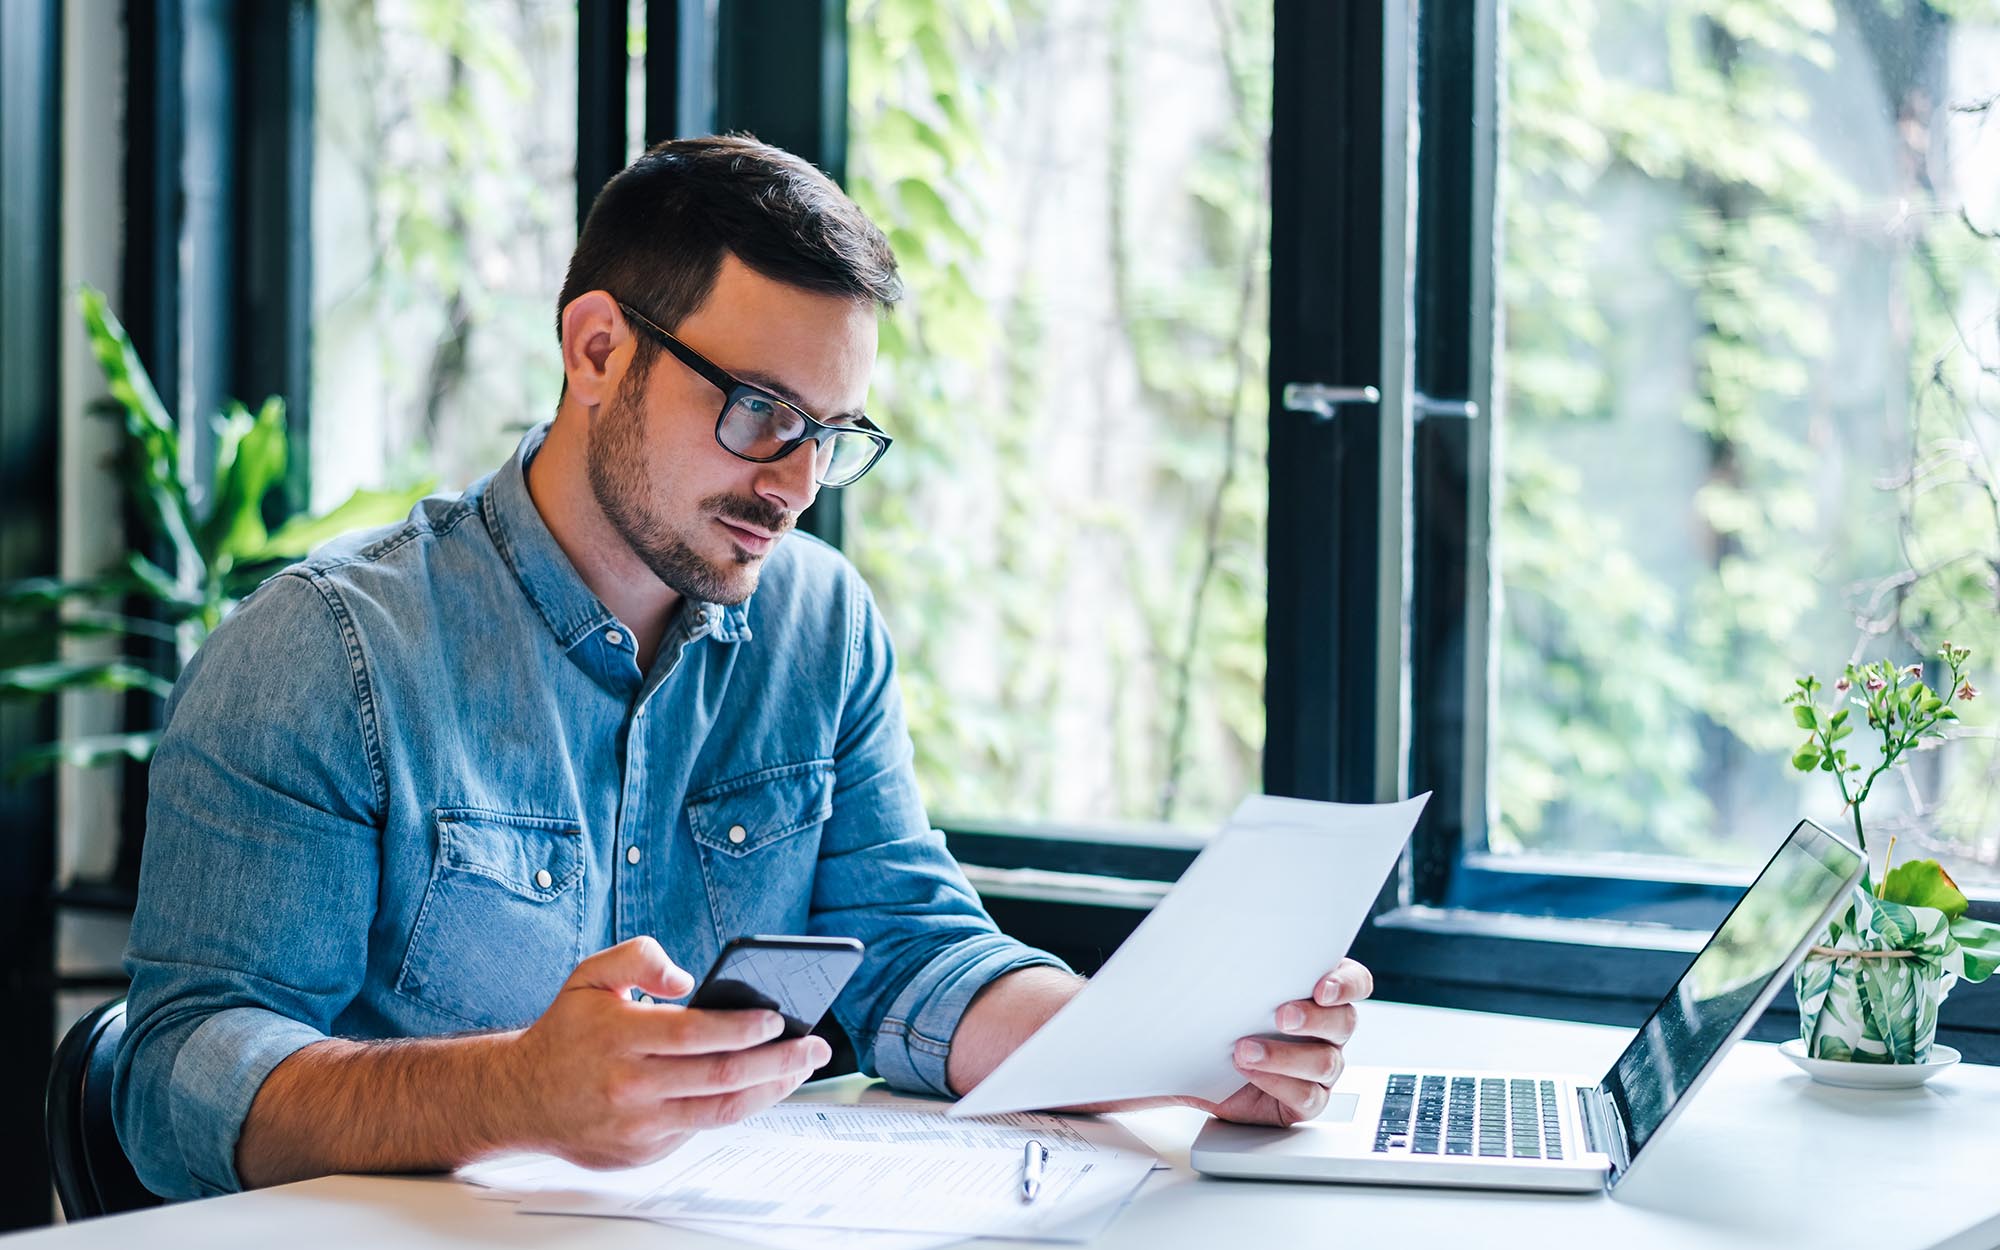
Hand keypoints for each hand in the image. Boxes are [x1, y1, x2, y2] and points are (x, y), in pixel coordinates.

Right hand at [504, 936, 831, 1168]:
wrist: (519, 1098)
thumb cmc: (565, 1032)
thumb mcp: (589, 975)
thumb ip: (638, 955)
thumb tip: (686, 978)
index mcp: (619, 1037)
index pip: (695, 1034)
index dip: (742, 1027)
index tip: (778, 1018)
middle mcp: (630, 1085)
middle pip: (720, 1076)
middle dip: (779, 1061)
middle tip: (816, 1045)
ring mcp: (638, 1125)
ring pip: (720, 1112)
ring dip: (770, 1090)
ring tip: (800, 1068)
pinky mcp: (643, 1151)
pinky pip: (700, 1129)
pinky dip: (736, 1107)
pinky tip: (761, 1087)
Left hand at [1186, 959, 1372, 1126]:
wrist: (1199, 1065)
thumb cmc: (1222, 1019)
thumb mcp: (1233, 988)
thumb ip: (1250, 969)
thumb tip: (1232, 944)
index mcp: (1319, 995)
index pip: (1355, 982)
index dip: (1347, 985)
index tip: (1321, 988)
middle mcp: (1327, 1031)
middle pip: (1344, 1021)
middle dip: (1313, 1018)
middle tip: (1281, 1016)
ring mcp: (1320, 1067)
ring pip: (1326, 1062)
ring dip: (1284, 1055)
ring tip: (1245, 1050)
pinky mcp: (1305, 1101)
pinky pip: (1308, 1096)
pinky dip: (1278, 1083)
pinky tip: (1249, 1072)